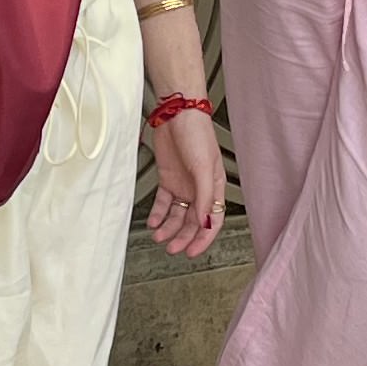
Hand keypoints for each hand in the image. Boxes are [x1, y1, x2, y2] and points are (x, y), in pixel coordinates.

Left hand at [144, 102, 225, 257]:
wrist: (176, 113)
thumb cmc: (197, 134)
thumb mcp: (204, 167)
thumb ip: (204, 195)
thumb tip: (205, 220)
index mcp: (214, 187)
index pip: (212, 220)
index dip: (203, 238)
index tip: (192, 252)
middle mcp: (199, 188)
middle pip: (193, 221)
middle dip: (183, 237)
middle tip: (172, 249)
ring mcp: (183, 184)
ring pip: (177, 215)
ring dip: (168, 228)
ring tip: (159, 237)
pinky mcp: (167, 178)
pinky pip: (163, 202)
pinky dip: (158, 214)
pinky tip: (152, 222)